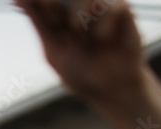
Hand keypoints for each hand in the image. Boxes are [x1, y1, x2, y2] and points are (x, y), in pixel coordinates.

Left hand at [15, 0, 144, 103]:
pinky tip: (104, 40)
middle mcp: (77, 5)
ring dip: (80, 16)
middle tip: (62, 21)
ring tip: (83, 39)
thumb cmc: (80, 73)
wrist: (110, 89)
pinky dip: (104, 25)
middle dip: (56, 3)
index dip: (41, 1)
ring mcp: (100, 5)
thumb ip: (39, 23)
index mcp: (57, 13)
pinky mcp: (121, 9)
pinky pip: (112, 6)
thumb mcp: (54, 51)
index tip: (43, 6)